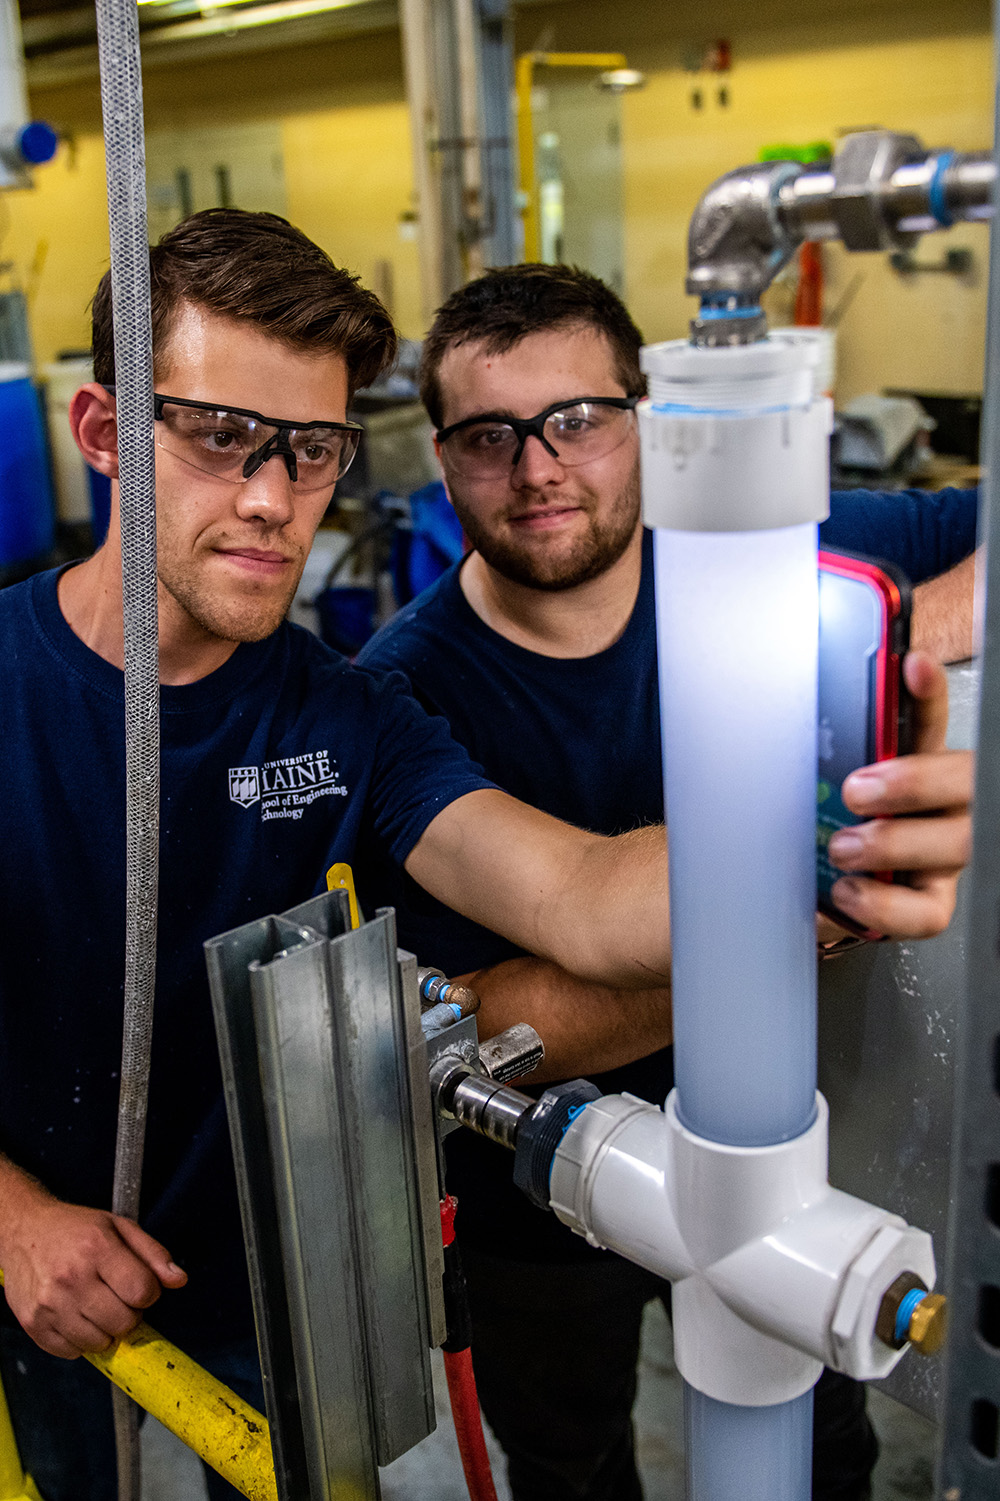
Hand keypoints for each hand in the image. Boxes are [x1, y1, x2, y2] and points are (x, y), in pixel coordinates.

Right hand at [0, 1172, 186, 1358]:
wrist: (23, 1229)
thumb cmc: (73, 1228)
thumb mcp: (119, 1226)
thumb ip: (153, 1254)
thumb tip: (179, 1280)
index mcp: (96, 1248)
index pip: (142, 1291)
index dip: (148, 1292)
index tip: (138, 1285)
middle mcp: (71, 1278)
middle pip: (124, 1322)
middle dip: (129, 1313)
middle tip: (116, 1296)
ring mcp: (49, 1304)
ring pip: (100, 1343)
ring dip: (105, 1329)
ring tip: (96, 1305)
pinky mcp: (34, 1324)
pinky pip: (72, 1353)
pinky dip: (80, 1340)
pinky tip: (76, 1315)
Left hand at [825, 652, 971, 939]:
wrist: (804, 893)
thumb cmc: (813, 829)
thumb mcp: (809, 786)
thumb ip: (810, 757)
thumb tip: (767, 715)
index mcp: (911, 763)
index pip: (928, 719)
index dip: (927, 693)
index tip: (912, 666)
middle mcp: (938, 807)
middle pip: (963, 781)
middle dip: (913, 782)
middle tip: (856, 790)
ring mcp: (940, 857)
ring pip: (954, 843)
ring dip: (893, 842)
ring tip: (842, 848)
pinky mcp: (928, 904)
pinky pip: (925, 910)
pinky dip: (884, 901)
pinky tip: (848, 890)